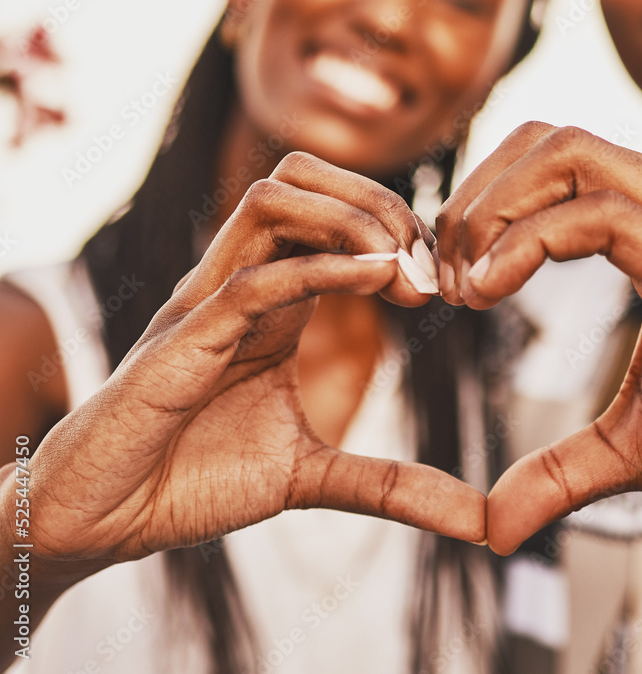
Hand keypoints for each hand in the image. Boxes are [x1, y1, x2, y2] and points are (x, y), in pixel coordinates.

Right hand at [18, 153, 483, 580]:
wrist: (103, 525)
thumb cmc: (192, 484)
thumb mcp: (310, 475)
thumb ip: (389, 483)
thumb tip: (476, 521)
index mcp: (271, 300)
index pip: (332, 211)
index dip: (397, 227)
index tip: (440, 282)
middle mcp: (240, 283)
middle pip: (304, 177)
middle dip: (379, 202)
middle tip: (426, 267)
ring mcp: (208, 303)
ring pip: (273, 200)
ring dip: (352, 218)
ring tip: (401, 270)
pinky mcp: (181, 340)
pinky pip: (254, 279)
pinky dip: (322, 269)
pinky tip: (376, 282)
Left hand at [436, 124, 641, 554]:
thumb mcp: (637, 442)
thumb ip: (563, 465)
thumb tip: (497, 521)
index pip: (553, 160)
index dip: (485, 205)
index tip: (454, 281)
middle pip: (546, 137)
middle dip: (475, 196)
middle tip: (447, 276)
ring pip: (564, 152)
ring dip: (490, 210)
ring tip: (469, 287)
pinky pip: (594, 212)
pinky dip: (523, 243)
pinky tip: (495, 292)